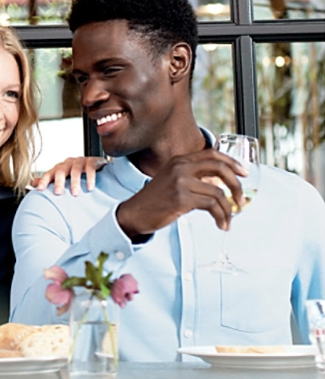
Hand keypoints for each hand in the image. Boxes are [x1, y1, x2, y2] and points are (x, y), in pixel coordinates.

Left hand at [31, 156, 107, 195]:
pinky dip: (90, 178)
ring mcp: (80, 161)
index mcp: (59, 168)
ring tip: (75, 194)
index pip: (49, 173)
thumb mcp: (62, 177)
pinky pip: (90, 169)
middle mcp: (68, 163)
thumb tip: (31, 183)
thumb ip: (48, 180)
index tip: (39, 190)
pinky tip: (90, 187)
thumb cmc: (75, 173)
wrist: (95, 164)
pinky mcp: (91, 162)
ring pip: (75, 170)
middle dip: (59, 182)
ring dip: (75, 182)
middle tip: (58, 193)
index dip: (43, 180)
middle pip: (61, 171)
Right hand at [116, 148, 248, 235]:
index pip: (212, 154)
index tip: (243, 173)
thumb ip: (193, 178)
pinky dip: (221, 217)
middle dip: (236, 184)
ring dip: (228, 209)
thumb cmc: (155, 200)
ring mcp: (181, 182)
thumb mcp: (173, 181)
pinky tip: (221, 224)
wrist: (134, 213)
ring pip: (218, 192)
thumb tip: (219, 185)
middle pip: (219, 167)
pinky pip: (211, 206)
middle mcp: (181, 167)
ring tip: (228, 220)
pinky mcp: (181, 198)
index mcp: (180, 160)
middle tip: (241, 199)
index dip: (231, 162)